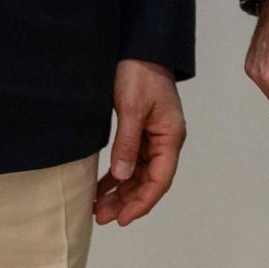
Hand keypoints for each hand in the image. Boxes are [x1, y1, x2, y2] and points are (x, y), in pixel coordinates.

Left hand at [94, 59, 186, 225]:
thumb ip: (127, 143)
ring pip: (139, 174)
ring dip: (120, 192)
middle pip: (149, 181)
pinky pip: (131, 162)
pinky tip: (101, 188)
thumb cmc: (139, 74)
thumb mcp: (131, 108)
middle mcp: (165, 141)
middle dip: (127, 201)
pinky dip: (116, 176)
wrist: (140, 48)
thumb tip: (122, 176)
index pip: (159, 180)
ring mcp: (154, 138)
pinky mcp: (141, 132)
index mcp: (170, 137)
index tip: (122, 218)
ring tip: (98, 208)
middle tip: (102, 217)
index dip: (141, 202)